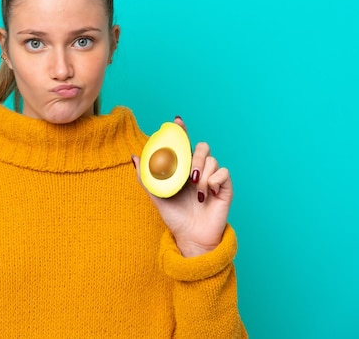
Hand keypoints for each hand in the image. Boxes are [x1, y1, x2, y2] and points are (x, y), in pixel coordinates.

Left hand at [132, 116, 232, 256]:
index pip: (183, 144)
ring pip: (212, 159)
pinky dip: (214, 181)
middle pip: (201, 147)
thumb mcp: (157, 196)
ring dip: (203, 173)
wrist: (190, 237)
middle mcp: (198, 170)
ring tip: (197, 190)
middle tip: (189, 174)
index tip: (177, 121)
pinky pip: (223, 173)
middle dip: (195, 156)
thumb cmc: (174, 217)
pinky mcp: (224, 187)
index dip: (181, 131)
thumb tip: (134, 157)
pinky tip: (207, 194)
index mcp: (182, 169)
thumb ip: (146, 177)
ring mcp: (212, 177)